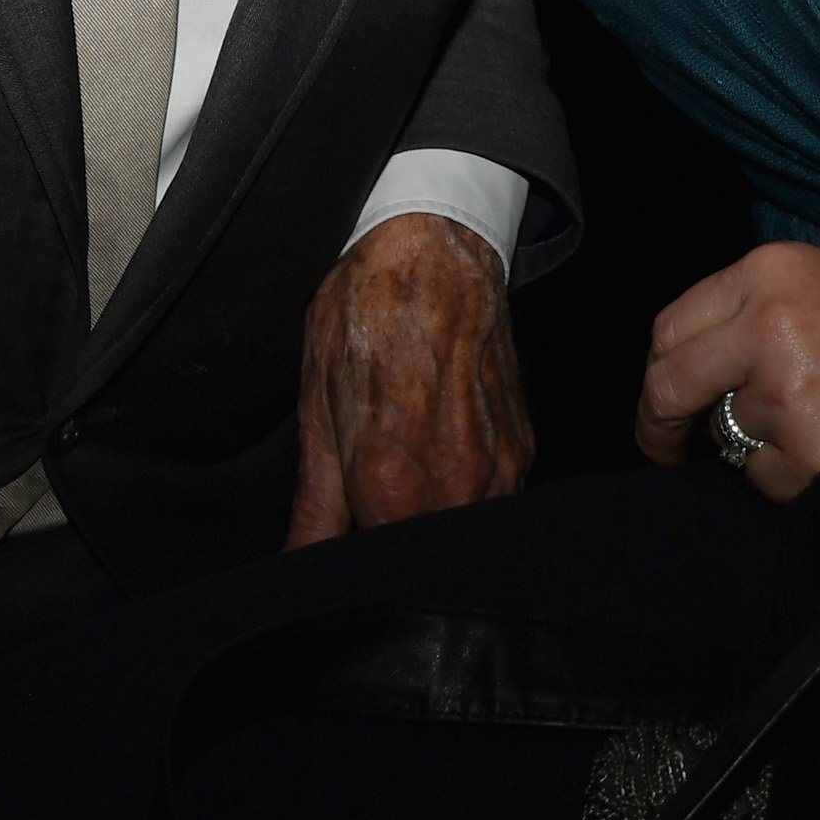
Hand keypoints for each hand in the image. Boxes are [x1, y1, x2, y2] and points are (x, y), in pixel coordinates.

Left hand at [286, 213, 531, 546]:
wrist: (436, 245)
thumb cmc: (370, 312)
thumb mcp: (318, 405)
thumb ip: (314, 506)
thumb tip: (296, 569)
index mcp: (392, 482)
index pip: (374, 574)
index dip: (352, 569)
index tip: (342, 548)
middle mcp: (455, 485)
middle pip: (422, 559)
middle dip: (393, 546)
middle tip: (368, 503)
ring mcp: (499, 470)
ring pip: (461, 535)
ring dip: (433, 520)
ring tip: (408, 467)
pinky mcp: (524, 450)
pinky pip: (494, 501)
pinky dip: (466, 493)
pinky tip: (442, 448)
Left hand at [635, 241, 819, 500]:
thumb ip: (759, 318)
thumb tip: (693, 376)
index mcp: (772, 268)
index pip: (671, 328)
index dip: (659, 376)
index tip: (659, 410)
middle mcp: (769, 320)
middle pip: (669, 382)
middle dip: (661, 426)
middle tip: (670, 450)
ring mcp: (789, 386)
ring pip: (729, 438)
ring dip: (763, 448)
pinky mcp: (813, 449)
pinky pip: (771, 481)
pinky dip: (798, 479)